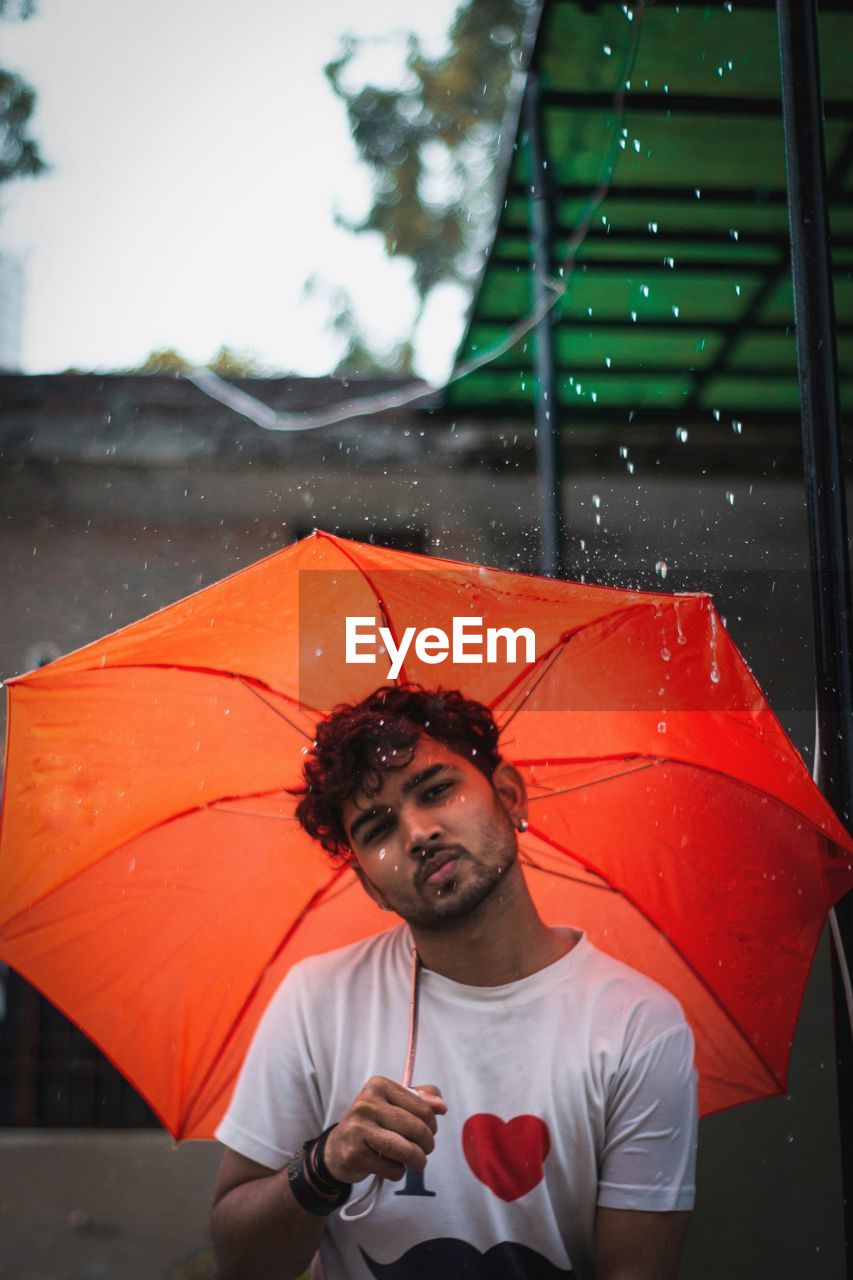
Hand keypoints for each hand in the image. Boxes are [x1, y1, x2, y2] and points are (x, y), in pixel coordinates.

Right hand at [323, 1077, 446, 1184]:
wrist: (337, 1147)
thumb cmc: (373, 1123)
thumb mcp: (394, 1103)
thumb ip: (421, 1099)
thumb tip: (442, 1106)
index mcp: (378, 1086)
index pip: (423, 1108)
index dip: (432, 1124)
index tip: (429, 1131)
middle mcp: (366, 1104)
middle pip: (417, 1129)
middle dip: (428, 1145)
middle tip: (425, 1150)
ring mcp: (358, 1129)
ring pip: (407, 1151)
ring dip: (418, 1161)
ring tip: (416, 1162)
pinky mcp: (354, 1155)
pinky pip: (393, 1169)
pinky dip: (398, 1172)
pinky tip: (390, 1166)